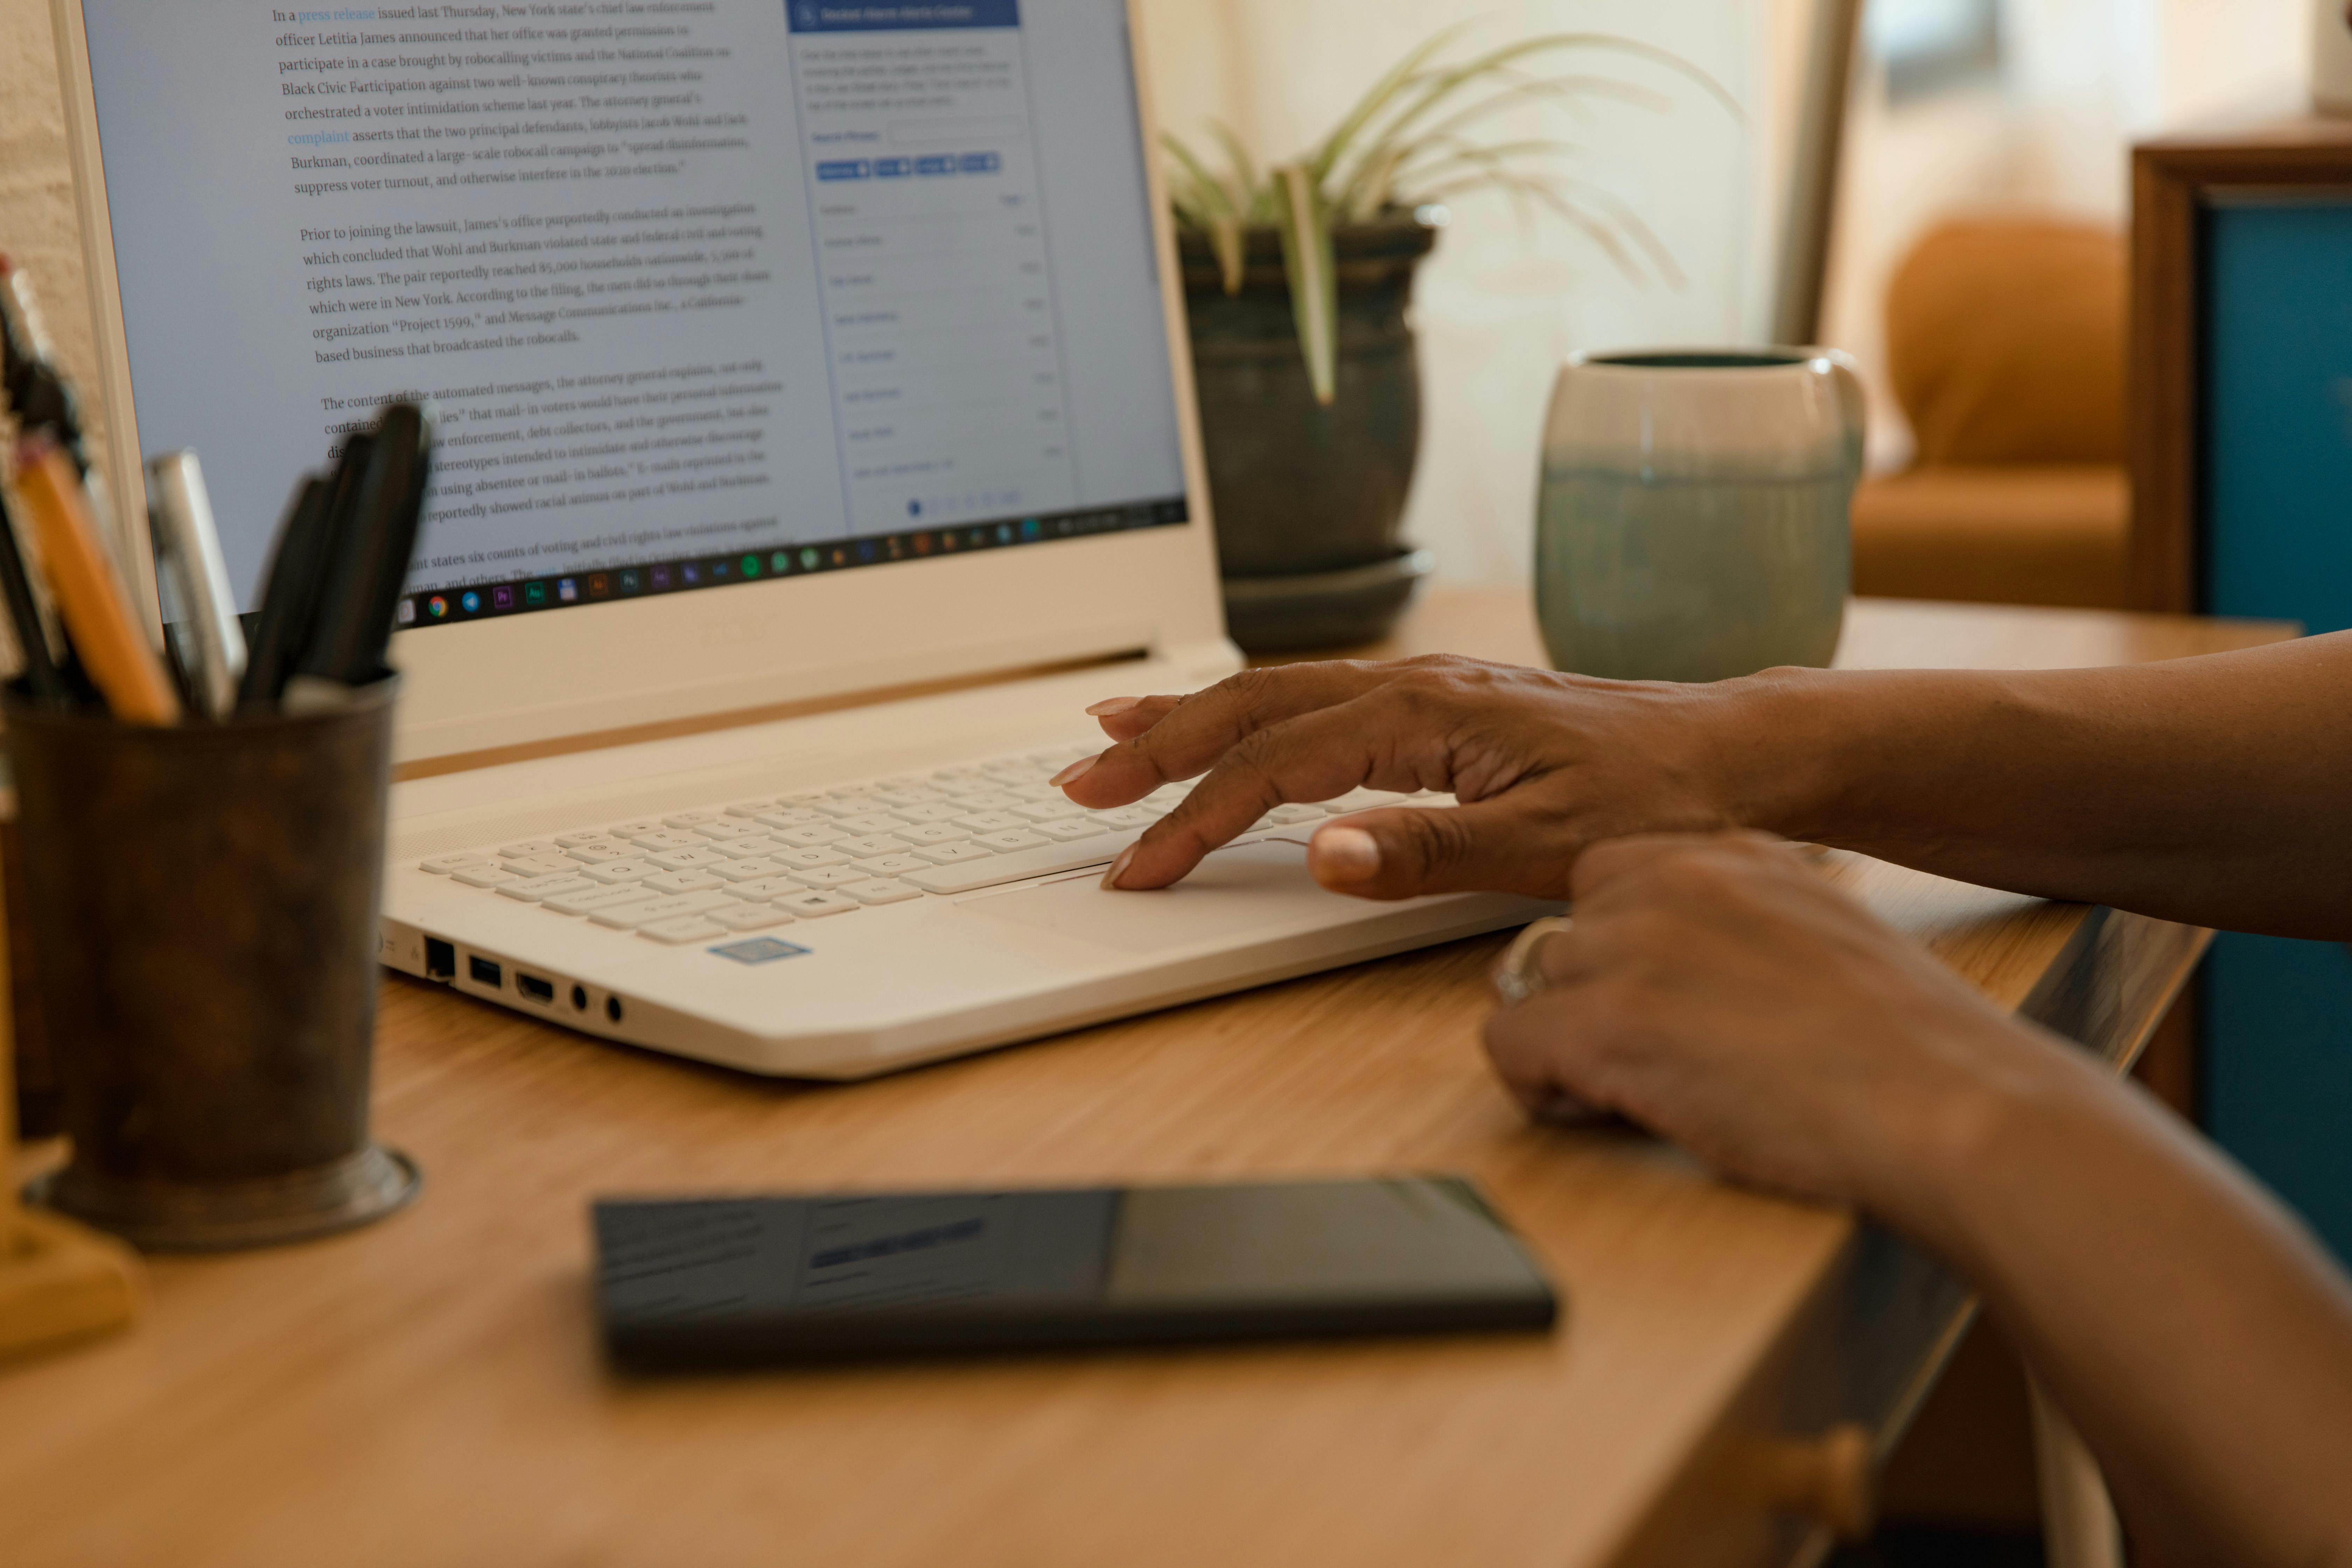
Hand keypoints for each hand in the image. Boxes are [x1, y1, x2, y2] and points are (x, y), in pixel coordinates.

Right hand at [1058, 656, 1783, 895]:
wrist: (1729, 752)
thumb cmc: (1653, 801)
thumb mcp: (1546, 844)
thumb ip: (1427, 851)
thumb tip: (1319, 853)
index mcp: (1424, 713)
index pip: (1274, 767)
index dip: (1195, 818)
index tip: (1138, 865)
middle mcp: (1412, 684)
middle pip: (1253, 708)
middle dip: (1159, 749)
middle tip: (1081, 786)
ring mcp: (1423, 686)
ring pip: (1277, 692)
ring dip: (1191, 717)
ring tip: (1113, 734)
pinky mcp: (1436, 701)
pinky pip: (1315, 696)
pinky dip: (1251, 710)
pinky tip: (1228, 719)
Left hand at [1483, 833, 2051, 1223]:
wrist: (1949, 1100)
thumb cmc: (1909, 1048)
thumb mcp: (1824, 938)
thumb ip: (1748, 931)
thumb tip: (1699, 973)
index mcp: (1732, 855)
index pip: (1609, 877)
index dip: (1617, 948)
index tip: (1656, 1000)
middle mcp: (1671, 883)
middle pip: (1565, 933)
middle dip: (1589, 997)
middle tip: (1648, 1056)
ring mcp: (1633, 949)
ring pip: (1530, 985)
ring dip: (1566, 1041)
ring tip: (1635, 1092)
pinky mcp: (1607, 1025)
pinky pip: (1507, 1044)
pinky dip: (1538, 1087)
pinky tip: (1604, 1112)